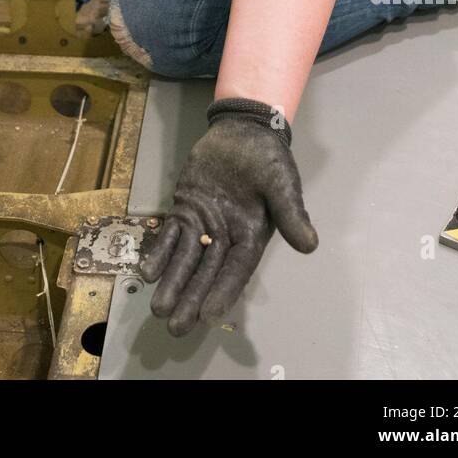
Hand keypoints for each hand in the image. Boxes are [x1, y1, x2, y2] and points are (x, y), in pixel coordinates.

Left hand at [139, 101, 317, 336]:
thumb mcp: (282, 182)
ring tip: (158, 308)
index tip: (209, 316)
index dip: (223, 292)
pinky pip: (171, 236)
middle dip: (191, 299)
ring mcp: (203, 224)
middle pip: (207, 273)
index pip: (236, 269)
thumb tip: (309, 244)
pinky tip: (147, 272)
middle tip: (175, 327)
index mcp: (251, 235)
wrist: (243, 129)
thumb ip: (292, 213)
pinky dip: (160, 254)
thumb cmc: (267, 157)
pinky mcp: (185, 209)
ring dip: (172, 283)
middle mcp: (226, 236)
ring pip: (185, 260)